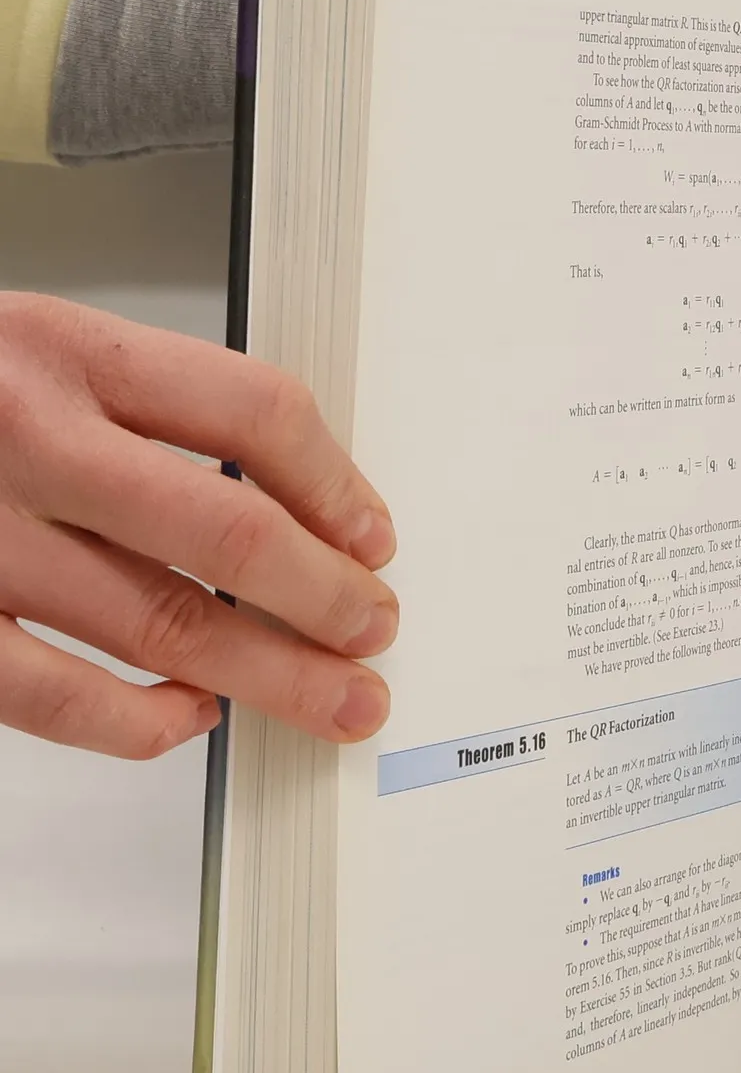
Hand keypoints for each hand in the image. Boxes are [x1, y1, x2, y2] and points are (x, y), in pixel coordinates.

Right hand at [0, 293, 396, 758]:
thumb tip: (295, 509)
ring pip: (161, 622)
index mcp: (64, 352)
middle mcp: (23, 438)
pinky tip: (193, 716)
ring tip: (333, 696)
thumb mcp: (37, 352)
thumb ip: (147, 414)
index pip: (255, 413)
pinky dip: (141, 720)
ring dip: (269, 673)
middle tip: (374, 632)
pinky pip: (53, 696)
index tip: (373, 538)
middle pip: (228, 531)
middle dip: (326, 598)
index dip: (337, 486)